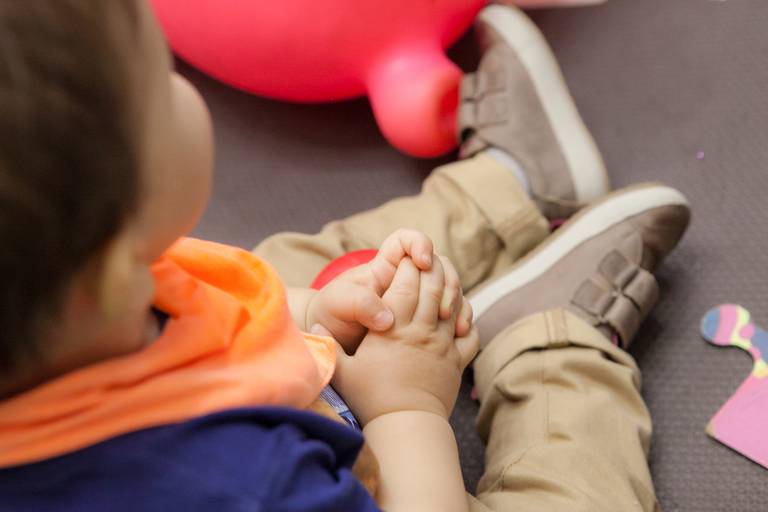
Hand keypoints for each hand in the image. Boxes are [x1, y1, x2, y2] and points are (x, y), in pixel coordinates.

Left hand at [305, 230, 471, 352]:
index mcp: (385, 267)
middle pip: (439, 265)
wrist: (332, 343)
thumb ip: (359, 303)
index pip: (408, 240)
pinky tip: (458, 336)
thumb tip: (387, 319)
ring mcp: (418, 301)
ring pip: (449, 289)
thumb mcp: (338, 305)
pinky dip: (459, 321)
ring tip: (453, 326)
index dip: (420, 244)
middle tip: (443, 309)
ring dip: (457, 302)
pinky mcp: (426, 322)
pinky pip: (451, 314)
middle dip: (447, 281)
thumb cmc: (331, 315)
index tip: (423, 263)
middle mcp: (406, 281)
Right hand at [328, 257, 478, 424]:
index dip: (406, 266)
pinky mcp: (457, 361)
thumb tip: (315, 328)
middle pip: (433, 287)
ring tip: (443, 278)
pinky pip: (471, 332)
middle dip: (431, 268)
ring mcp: (444, 345)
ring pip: (455, 304)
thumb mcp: (343, 372)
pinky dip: (467, 318)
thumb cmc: (371, 398)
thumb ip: (329, 347)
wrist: (405, 426)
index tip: (403, 257)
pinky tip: (459, 315)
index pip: (405, 284)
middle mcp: (422, 331)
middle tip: (426, 258)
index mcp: (394, 328)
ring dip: (451, 287)